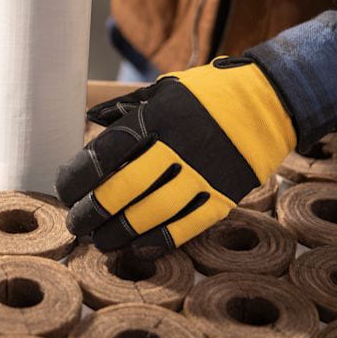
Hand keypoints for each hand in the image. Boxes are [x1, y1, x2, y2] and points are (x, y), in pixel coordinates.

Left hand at [56, 56, 294, 252]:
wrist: (270, 100)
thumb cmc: (208, 95)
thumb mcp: (166, 89)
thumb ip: (127, 107)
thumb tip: (87, 120)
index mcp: (158, 115)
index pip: (107, 150)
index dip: (79, 175)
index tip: (66, 189)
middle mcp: (179, 144)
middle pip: (124, 188)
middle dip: (93, 212)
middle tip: (77, 225)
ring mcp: (204, 172)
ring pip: (152, 213)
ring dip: (120, 233)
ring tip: (101, 242)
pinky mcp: (225, 194)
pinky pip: (187, 225)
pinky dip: (158, 241)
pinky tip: (137, 248)